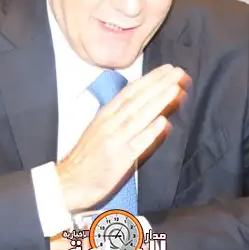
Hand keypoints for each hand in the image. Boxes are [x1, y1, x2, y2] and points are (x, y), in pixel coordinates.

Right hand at [56, 64, 190, 211]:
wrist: (69, 181)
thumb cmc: (87, 156)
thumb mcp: (100, 128)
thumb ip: (120, 117)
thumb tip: (144, 106)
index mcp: (106, 114)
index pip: (131, 91)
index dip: (150, 79)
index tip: (168, 68)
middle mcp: (111, 123)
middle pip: (138, 99)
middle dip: (159, 84)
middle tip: (179, 71)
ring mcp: (116, 140)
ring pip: (139, 117)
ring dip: (158, 102)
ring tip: (175, 89)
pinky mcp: (120, 159)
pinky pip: (137, 144)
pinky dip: (150, 132)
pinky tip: (164, 122)